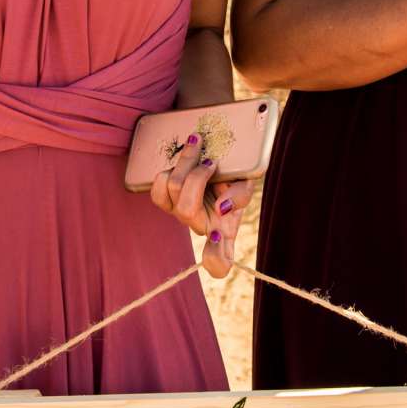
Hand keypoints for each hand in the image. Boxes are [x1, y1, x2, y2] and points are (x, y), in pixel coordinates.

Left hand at [147, 134, 258, 280]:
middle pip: (186, 209)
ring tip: (199, 146)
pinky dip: (171, 168)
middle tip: (211, 161)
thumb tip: (221, 207)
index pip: (220, 261)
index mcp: (223, 230)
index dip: (216, 259)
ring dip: (185, 164)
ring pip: (172, 189)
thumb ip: (240, 196)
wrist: (219, 160)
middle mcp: (199, 226)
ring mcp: (179, 213)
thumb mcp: (247, 184)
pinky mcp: (165, 198)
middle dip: (197, 178)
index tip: (218, 236)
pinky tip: (185, 157)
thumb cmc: (235, 176)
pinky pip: (159, 185)